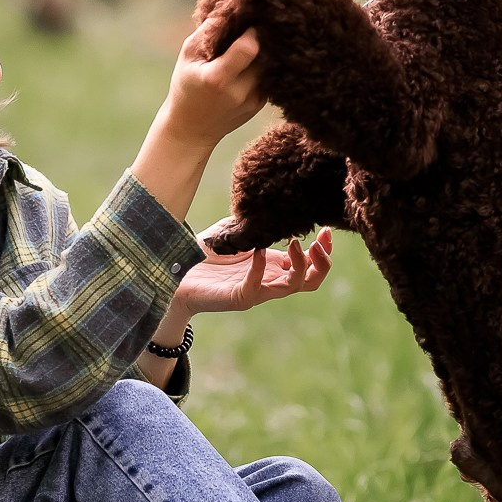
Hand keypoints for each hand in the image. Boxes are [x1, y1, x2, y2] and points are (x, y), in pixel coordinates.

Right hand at [155, 17, 264, 151]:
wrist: (192, 129)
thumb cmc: (186, 86)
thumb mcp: (187, 56)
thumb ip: (207, 32)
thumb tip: (229, 7)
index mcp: (218, 78)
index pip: (249, 48)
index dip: (252, 30)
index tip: (250, 19)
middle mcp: (240, 92)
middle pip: (265, 55)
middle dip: (262, 37)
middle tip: (258, 23)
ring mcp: (253, 101)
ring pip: (271, 65)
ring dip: (266, 50)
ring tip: (258, 38)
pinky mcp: (261, 105)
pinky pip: (269, 76)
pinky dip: (264, 64)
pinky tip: (255, 58)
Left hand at [177, 225, 332, 313]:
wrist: (175, 273)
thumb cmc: (205, 253)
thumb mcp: (236, 230)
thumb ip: (255, 221)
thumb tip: (272, 204)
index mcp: (273, 267)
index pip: (310, 265)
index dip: (324, 250)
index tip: (326, 229)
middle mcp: (269, 280)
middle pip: (311, 281)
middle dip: (323, 263)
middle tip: (319, 242)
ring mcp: (255, 291)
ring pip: (292, 287)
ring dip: (300, 265)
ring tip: (293, 243)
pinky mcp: (237, 298)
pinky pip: (256, 287)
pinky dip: (260, 268)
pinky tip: (256, 251)